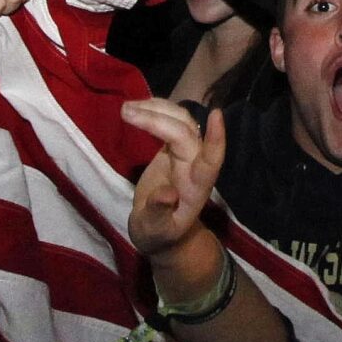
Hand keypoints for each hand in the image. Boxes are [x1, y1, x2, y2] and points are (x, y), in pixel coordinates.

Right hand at [123, 100, 227, 261]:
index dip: (216, 139)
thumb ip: (159, 213)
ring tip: (126, 108)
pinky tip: (136, 108)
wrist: (159, 230)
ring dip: (156, 109)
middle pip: (185, 133)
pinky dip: (156, 111)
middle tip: (125, 112)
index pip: (211, 161)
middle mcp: (195, 165)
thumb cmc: (159, 233)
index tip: (216, 115)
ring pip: (181, 121)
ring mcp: (187, 153)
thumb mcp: (154, 231)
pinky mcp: (175, 146)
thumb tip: (167, 194)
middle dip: (157, 119)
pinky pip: (172, 121)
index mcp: (196, 188)